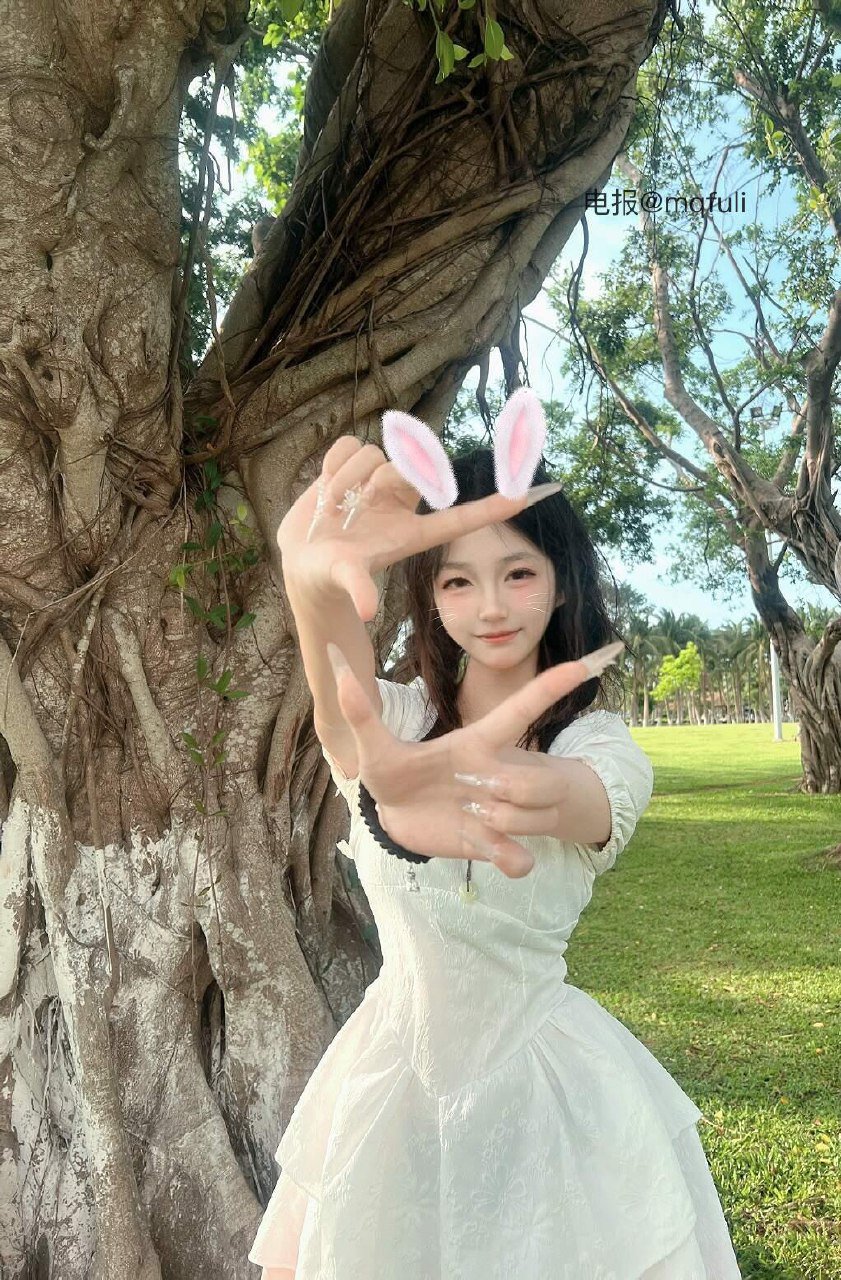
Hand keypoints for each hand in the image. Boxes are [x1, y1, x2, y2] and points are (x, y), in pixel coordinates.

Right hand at [277, 436, 558, 621]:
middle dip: (383, 478)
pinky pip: (349, 445)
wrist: (302, 562)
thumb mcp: (346, 580)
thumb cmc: (330, 577)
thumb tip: (367, 612)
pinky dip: (334, 462)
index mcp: (411, 532)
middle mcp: (398, 504)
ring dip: (348, 477)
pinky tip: (323, 485)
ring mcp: (374, 484)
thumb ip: (358, 588)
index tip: (524, 497)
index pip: (460, 517)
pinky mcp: (349, 468)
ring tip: (330, 508)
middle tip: (355, 503)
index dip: (490, 508)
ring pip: (374, 454)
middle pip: (410, 469)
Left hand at [326, 640, 623, 878]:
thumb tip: (335, 662)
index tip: (584, 664)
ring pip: (532, 815)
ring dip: (505, 823)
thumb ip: (361, 710)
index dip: (549, 687)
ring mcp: (499, 811)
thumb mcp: (373, 747)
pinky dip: (514, 861)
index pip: (519, 712)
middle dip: (507, 787)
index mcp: (477, 744)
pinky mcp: (491, 845)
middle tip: (467, 791)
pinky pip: (520, 857)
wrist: (395, 817)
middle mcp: (496, 775)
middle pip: (531, 777)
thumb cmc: (391, 773)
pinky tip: (499, 858)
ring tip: (471, 817)